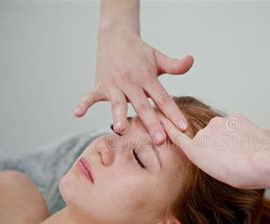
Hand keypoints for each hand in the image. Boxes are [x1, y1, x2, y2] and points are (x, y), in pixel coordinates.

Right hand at [74, 27, 193, 144]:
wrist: (116, 36)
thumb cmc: (140, 53)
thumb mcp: (159, 58)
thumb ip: (175, 65)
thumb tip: (191, 60)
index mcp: (147, 77)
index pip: (163, 98)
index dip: (173, 113)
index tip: (183, 128)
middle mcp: (131, 82)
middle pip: (143, 106)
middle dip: (151, 124)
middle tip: (159, 141)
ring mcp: (114, 84)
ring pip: (117, 103)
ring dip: (118, 116)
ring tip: (121, 130)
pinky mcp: (100, 85)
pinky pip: (91, 96)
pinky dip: (84, 104)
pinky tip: (77, 114)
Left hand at [161, 115, 269, 188]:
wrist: (262, 162)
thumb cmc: (269, 154)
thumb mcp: (269, 138)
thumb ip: (259, 137)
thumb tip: (264, 140)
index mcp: (234, 121)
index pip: (226, 134)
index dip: (230, 146)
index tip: (233, 153)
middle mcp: (217, 123)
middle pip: (212, 140)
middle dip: (219, 154)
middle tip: (233, 166)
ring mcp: (206, 134)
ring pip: (202, 148)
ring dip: (210, 159)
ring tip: (226, 169)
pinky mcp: (196, 149)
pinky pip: (178, 139)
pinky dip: (168, 133)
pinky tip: (159, 130)